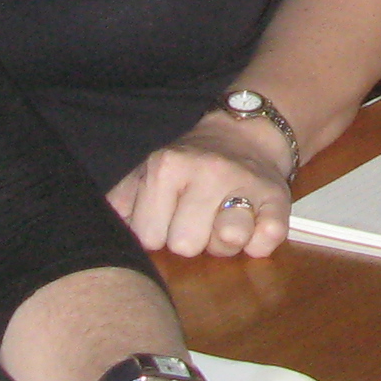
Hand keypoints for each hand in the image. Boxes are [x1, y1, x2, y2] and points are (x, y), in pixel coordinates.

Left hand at [108, 111, 292, 258]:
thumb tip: (103, 232)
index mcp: (165, 167)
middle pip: (186, 245)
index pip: (148, 237)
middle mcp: (206, 170)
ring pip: (229, 240)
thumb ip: (120, 202)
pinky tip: (252, 225)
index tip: (169, 217)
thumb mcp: (147, 172)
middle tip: (200, 218)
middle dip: (192, 240)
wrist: (245, 134)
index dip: (158, 235)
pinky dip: (259, 241)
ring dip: (225, 241)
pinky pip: (268, 239)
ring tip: (224, 220)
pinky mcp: (277, 196)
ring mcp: (244, 182)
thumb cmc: (190, 166)